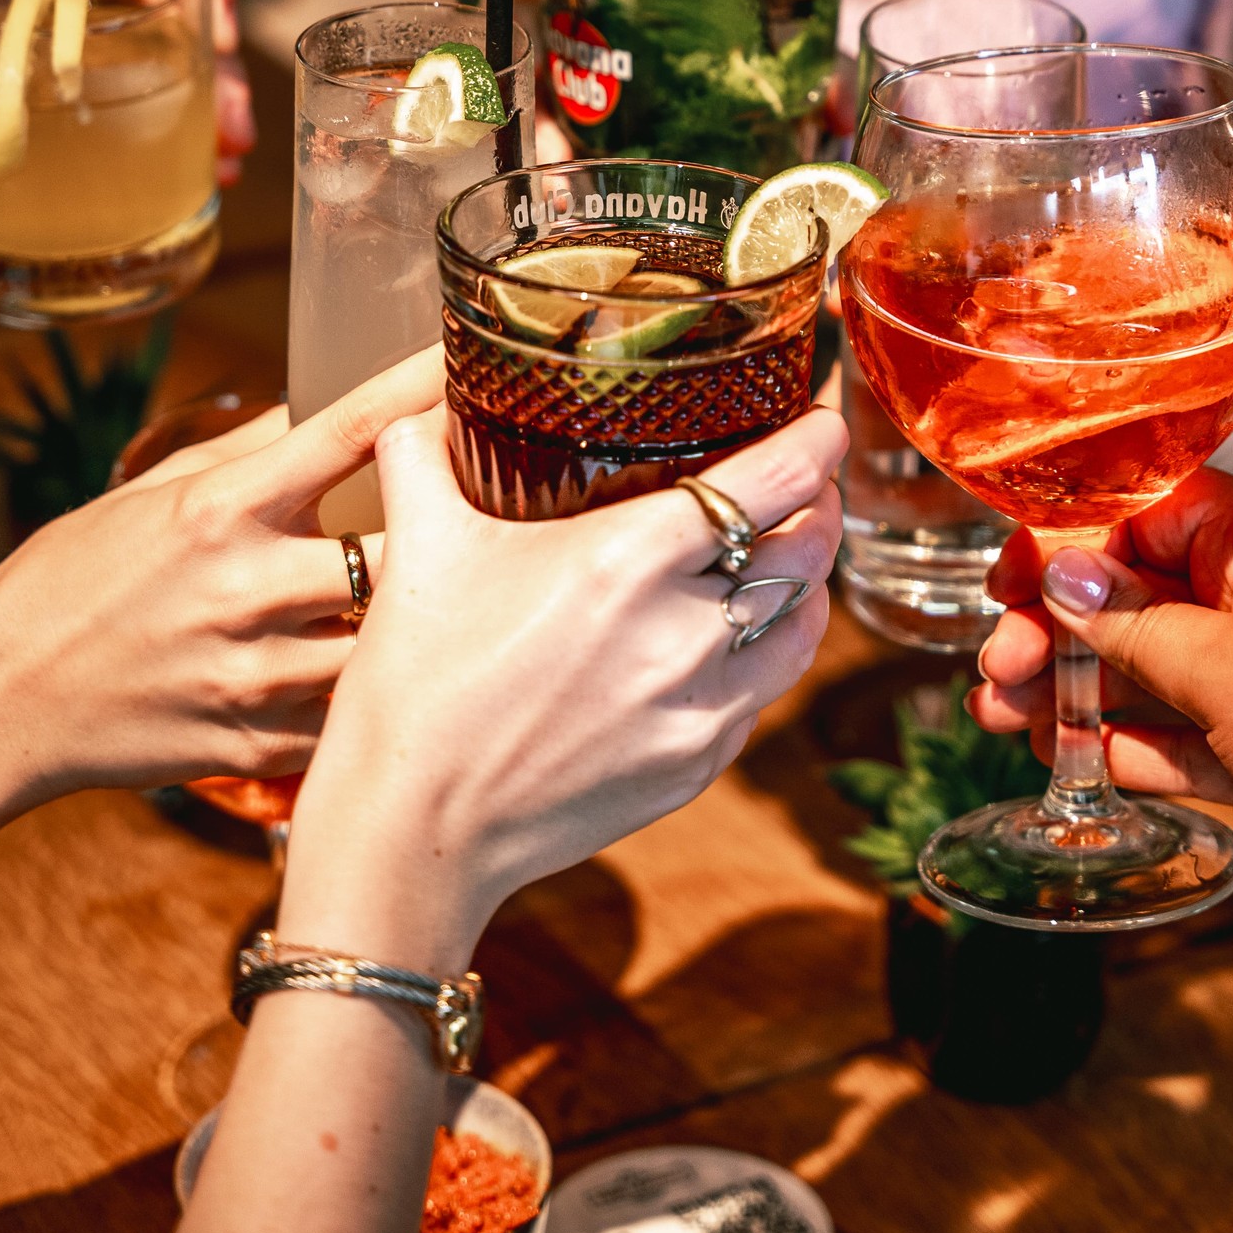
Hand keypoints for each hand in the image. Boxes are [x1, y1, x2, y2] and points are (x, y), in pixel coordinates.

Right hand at [0, 347, 450, 879]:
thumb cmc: (73, 582)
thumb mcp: (152, 495)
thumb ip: (249, 451)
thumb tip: (326, 406)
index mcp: (221, 508)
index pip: (346, 431)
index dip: (418, 389)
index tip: (470, 360)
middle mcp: (244, 587)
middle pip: (401, 551)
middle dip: (448, 535)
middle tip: (484, 520)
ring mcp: (253, 674)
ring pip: (391, 644)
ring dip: (416, 624)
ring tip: (439, 608)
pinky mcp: (256, 744)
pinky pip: (355, 718)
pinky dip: (374, 696)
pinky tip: (382, 683)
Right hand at [279, 406, 847, 971]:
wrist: (412, 830)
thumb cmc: (414, 686)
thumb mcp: (418, 548)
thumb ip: (428, 456)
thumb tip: (428, 403)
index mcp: (626, 560)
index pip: (775, 480)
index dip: (817, 438)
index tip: (820, 416)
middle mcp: (683, 633)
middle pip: (809, 547)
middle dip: (819, 501)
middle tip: (802, 476)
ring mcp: (701, 708)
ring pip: (804, 621)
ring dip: (806, 577)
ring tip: (785, 548)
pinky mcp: (700, 764)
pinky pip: (767, 689)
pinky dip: (769, 646)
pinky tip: (739, 629)